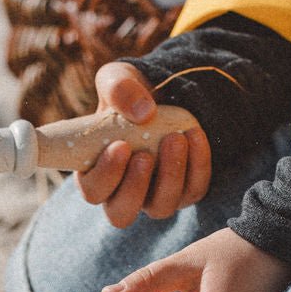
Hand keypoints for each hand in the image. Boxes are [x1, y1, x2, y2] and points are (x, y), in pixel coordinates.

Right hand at [76, 60, 211, 226]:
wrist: (167, 91)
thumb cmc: (131, 92)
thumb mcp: (118, 78)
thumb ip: (118, 89)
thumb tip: (143, 113)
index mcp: (96, 171)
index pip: (93, 191)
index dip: (105, 176)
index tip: (120, 146)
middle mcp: (124, 191)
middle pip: (122, 213)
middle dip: (134, 187)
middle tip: (145, 155)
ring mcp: (156, 195)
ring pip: (161, 207)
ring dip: (169, 175)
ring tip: (175, 138)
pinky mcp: (188, 189)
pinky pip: (194, 189)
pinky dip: (197, 165)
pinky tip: (195, 136)